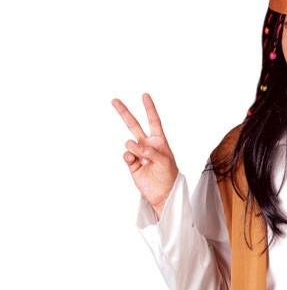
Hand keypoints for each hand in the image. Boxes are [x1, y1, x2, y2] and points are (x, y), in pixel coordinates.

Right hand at [111, 93, 178, 214]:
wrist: (163, 194)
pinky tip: (136, 163)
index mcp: (159, 141)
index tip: (145, 95)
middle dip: (124, 112)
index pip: (153, 121)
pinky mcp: (132, 163)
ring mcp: (138, 153)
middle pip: (133, 125)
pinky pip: (126, 155)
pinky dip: (130, 157)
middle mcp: (147, 145)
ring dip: (135, 148)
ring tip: (143, 158)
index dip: (149, 108)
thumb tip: (134, 144)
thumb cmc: (169, 176)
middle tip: (114, 100)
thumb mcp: (164, 160)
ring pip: (129, 141)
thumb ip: (150, 149)